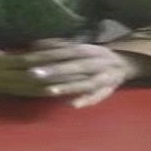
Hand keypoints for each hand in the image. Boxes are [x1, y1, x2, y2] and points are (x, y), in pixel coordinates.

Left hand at [20, 39, 142, 107]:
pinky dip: (86, 101)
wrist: (123, 64)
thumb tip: (34, 44)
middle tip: (34, 74)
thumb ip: (57, 46)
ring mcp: (103, 77)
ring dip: (68, 87)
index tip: (28, 59)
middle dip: (55, 70)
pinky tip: (72, 105)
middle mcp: (95, 62)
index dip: (47, 55)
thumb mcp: (78, 47)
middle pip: (75, 66)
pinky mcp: (107, 91)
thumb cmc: (92, 56)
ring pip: (85, 82)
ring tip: (50, 91)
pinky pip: (97, 97)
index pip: (64, 51)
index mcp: (86, 50)